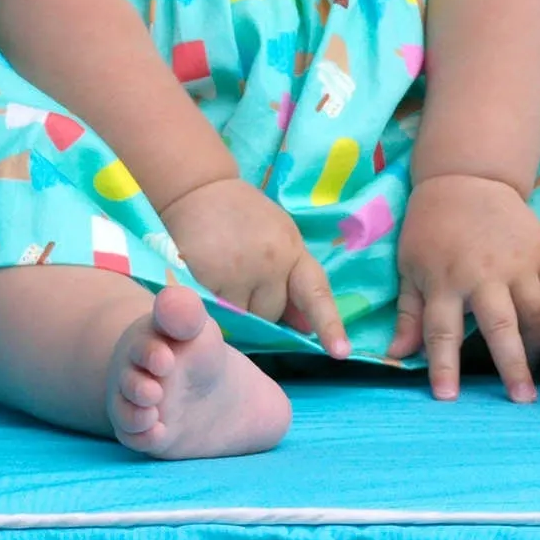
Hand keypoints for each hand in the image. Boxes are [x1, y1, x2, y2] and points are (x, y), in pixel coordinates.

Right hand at [158, 176, 349, 356]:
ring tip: (222, 275)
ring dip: (235, 308)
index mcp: (292, 249)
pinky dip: (213, 305)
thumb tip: (306, 327)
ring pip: (243, 318)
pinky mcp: (209, 278)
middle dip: (259, 306)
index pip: (315, 292)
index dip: (329, 324)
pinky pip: (217, 312)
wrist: (198, 188)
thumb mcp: (276, 238)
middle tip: (242, 274)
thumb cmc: (241, 215)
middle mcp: (271, 261)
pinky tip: (207, 278)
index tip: (340, 351)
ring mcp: (239, 270)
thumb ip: (291, 278)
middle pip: (272, 315)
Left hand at [390, 173, 539, 401]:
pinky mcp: (539, 253)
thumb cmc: (431, 226)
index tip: (447, 399)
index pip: (441, 331)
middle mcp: (481, 273)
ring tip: (535, 370)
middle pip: (500, 326)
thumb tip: (396, 355)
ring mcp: (515, 262)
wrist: (467, 177)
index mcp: (443, 278)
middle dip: (512, 366)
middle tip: (523, 400)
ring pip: (536, 313)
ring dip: (538, 346)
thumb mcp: (409, 264)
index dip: (443, 367)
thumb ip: (409, 312)